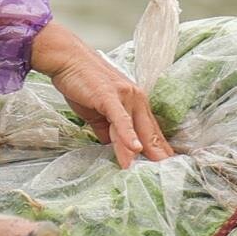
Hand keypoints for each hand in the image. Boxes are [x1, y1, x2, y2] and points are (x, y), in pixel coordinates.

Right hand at [29, 21, 173, 167]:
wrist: (67, 59)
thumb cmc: (82, 84)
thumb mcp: (99, 113)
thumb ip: (108, 130)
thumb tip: (113, 148)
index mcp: (136, 104)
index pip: (152, 132)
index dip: (160, 151)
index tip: (168, 169)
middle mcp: (136, 99)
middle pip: (152, 133)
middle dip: (160, 156)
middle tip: (169, 176)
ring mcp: (125, 97)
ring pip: (137, 129)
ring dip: (144, 152)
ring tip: (150, 173)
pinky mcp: (110, 97)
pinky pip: (121, 120)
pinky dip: (127, 135)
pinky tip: (134, 149)